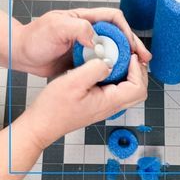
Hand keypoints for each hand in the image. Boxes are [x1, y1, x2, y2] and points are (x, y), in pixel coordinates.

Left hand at [13, 8, 151, 76]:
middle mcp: (89, 31)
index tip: (131, 44)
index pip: (113, 18)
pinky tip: (119, 75)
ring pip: (113, 49)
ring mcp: (87, 45)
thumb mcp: (55, 27)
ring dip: (126, 57)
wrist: (23, 54)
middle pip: (118, 34)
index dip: (126, 29)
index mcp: (85, 19)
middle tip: (144, 58)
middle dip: (133, 45)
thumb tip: (97, 40)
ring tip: (138, 68)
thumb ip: (78, 29)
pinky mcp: (83, 59)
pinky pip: (103, 61)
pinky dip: (113, 67)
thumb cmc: (35, 36)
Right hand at [24, 54, 147, 148]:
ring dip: (129, 73)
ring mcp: (105, 106)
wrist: (41, 124)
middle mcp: (110, 106)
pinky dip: (117, 76)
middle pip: (138, 91)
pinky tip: (104, 66)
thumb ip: (94, 70)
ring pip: (128, 90)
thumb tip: (108, 62)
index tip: (129, 55)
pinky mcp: (98, 103)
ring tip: (120, 58)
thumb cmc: (54, 108)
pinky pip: (116, 89)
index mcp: (108, 102)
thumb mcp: (73, 82)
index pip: (138, 88)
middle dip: (138, 72)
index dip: (137, 70)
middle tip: (130, 56)